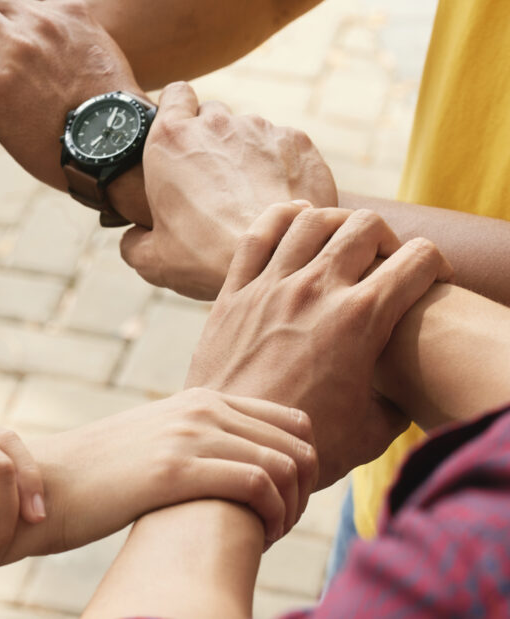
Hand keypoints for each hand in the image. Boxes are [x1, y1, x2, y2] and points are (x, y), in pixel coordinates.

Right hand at [30, 388, 316, 553]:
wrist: (50, 485)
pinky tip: (259, 538)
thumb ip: (199, 441)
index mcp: (201, 399)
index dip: (304, 466)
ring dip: (292, 510)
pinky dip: (273, 517)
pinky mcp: (175, 470)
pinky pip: (257, 485)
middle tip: (281, 525)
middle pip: (298, 445)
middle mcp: (201, 408)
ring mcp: (188, 435)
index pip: (293, 422)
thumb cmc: (103, 476)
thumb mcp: (158, 442)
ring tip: (270, 535)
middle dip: (305, 493)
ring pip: (285, 465)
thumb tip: (238, 466)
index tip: (285, 502)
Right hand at [120, 83, 337, 299]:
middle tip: (212, 181)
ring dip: (245, 154)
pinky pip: (283, 145)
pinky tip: (277, 197)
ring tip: (249, 197)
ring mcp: (260, 129)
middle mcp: (215, 124)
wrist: (274, 258)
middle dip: (210, 139)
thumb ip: (134, 241)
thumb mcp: (152, 259)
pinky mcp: (297, 142)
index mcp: (171, 140)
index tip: (179, 135)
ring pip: (249, 131)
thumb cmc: (206, 257)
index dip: (177, 111)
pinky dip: (280, 165)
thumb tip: (134, 239)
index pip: (174, 94)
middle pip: (212, 114)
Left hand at [186, 202, 453, 486]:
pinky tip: (294, 222)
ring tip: (342, 241)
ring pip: (311, 219)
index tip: (431, 282)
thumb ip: (396, 402)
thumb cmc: (305, 448)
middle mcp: (316, 290)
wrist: (234, 452)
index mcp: (362, 319)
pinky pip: (257, 235)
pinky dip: (281, 217)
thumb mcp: (372, 432)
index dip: (437, 265)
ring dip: (336, 222)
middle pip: (365, 226)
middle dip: (387, 237)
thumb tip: (402, 392)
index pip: (420, 259)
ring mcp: (270, 287)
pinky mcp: (233, 294)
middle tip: (385, 261)